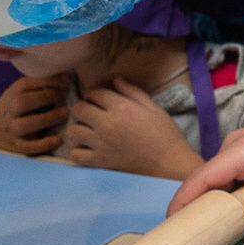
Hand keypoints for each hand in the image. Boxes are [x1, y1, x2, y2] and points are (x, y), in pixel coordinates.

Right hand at [0, 74, 69, 156]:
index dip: (47, 80)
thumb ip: (37, 86)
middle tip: (64, 95)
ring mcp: (12, 130)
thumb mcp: (22, 94)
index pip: (25, 84)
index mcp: (13, 95)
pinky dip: (42, 144)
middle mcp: (10, 111)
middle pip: (21, 103)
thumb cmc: (18, 110)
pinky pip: (27, 147)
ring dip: (46, 119)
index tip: (67, 78)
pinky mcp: (16, 147)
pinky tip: (58, 141)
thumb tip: (66, 75)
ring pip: (23, 125)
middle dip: (44, 97)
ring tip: (65, 114)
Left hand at [65, 80, 204, 179]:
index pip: (94, 92)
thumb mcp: (154, 108)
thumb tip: (116, 79)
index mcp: (121, 107)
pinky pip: (75, 155)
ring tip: (89, 132)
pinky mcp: (99, 161)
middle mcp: (106, 123)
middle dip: (84, 108)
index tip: (100, 99)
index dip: (95, 93)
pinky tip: (89, 150)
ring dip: (79, 129)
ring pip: (73, 130)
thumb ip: (133, 92)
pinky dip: (79, 152)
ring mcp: (100, 143)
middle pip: (78, 108)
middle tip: (93, 114)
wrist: (170, 164)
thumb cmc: (166, 134)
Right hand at [167, 86, 243, 225]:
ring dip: (212, 206)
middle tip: (192, 243)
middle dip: (193, 211)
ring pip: (216, 182)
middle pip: (203, 183)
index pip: (201, 179)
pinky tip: (236, 216)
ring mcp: (238, 149)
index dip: (182, 204)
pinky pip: (229, 178)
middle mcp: (234, 147)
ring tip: (210, 236)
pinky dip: (228, 197)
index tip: (170, 229)